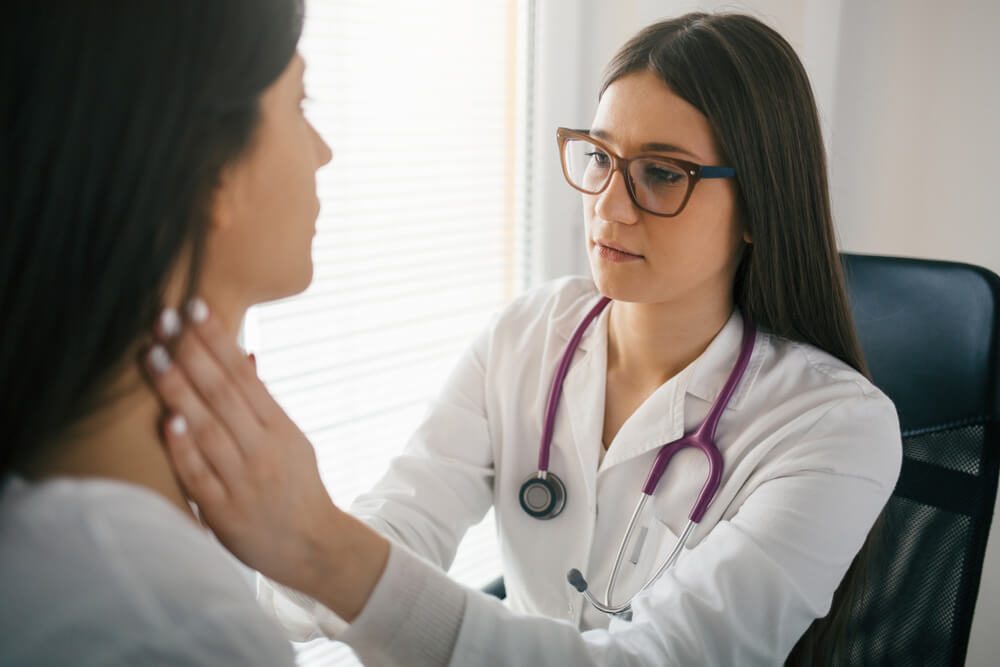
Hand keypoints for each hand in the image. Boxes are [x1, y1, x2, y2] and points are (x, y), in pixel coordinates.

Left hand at [144, 299, 387, 616]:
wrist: (313, 546)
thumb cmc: (295, 488)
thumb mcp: (291, 441)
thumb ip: (263, 405)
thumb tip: (243, 357)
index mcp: (281, 428)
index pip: (244, 376)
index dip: (218, 340)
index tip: (195, 307)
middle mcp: (263, 450)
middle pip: (224, 395)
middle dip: (193, 353)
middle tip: (165, 319)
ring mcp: (244, 481)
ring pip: (209, 428)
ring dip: (180, 391)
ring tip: (154, 357)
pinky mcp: (225, 512)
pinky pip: (200, 476)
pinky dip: (184, 448)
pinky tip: (166, 421)